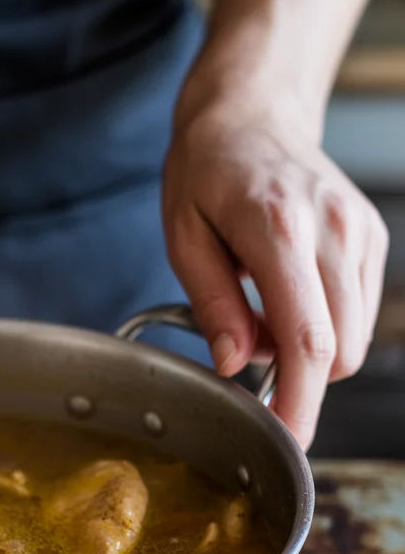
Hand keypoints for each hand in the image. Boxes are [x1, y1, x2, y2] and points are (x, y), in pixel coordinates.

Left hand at [163, 95, 388, 448]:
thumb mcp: (183, 236)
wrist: (252, 114)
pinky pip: (358, 311)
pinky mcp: (370, 235)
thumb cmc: (206, 172)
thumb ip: (212, 304)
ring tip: (260, 310)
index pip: (305, 338)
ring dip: (309, 350)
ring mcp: (358, 231)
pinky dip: (323, 323)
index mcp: (277, 230)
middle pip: (339, 349)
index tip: (287, 439)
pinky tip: (287, 293)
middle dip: (298, 378)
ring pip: (354, 337)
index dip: (299, 400)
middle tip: (246, 349)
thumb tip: (235, 364)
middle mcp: (331, 230)